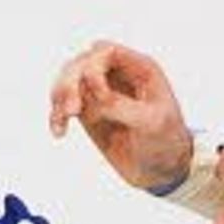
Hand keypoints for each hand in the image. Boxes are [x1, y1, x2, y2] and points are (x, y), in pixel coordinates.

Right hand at [45, 39, 196, 194]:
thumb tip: (95, 96)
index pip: (107, 51)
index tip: (99, 97)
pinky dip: (56, 115)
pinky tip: (58, 131)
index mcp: (140, 68)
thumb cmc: (167, 141)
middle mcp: (118, 75)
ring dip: (59, 96)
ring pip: (68, 80)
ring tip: (63, 119)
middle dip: (71, 82)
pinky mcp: (89, 112)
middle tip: (72, 110)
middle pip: (82, 62)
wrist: (163, 171)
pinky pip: (64, 105)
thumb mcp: (152, 123)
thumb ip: (123, 106)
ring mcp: (101, 92)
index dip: (94, 67)